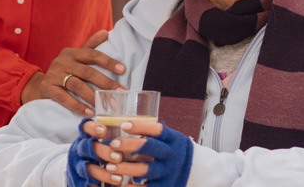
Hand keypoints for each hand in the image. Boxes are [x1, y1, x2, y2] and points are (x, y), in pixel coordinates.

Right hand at [20, 30, 125, 115]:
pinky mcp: (47, 88)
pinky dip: (78, 106)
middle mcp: (62, 61)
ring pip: (77, 85)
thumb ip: (90, 45)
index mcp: (72, 53)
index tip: (123, 70)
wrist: (39, 86)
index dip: (109, 62)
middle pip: (87, 72)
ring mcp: (54, 75)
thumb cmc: (64, 71)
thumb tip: (106, 32)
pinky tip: (90, 112)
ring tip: (107, 105)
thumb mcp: (76, 57)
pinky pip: (64, 98)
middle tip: (120, 93)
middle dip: (106, 83)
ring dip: (94, 97)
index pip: (93, 54)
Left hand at [77, 120, 192, 186]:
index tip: (124, 125)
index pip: (158, 130)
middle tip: (113, 143)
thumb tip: (122, 123)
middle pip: (150, 148)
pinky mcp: (164, 186)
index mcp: (172, 139)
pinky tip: (117, 184)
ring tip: (109, 166)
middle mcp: (171, 154)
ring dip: (125, 168)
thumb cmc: (173, 150)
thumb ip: (152, 133)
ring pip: (145, 170)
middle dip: (130, 145)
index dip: (141, 127)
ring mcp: (167, 172)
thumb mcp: (169, 138)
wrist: (194, 170)